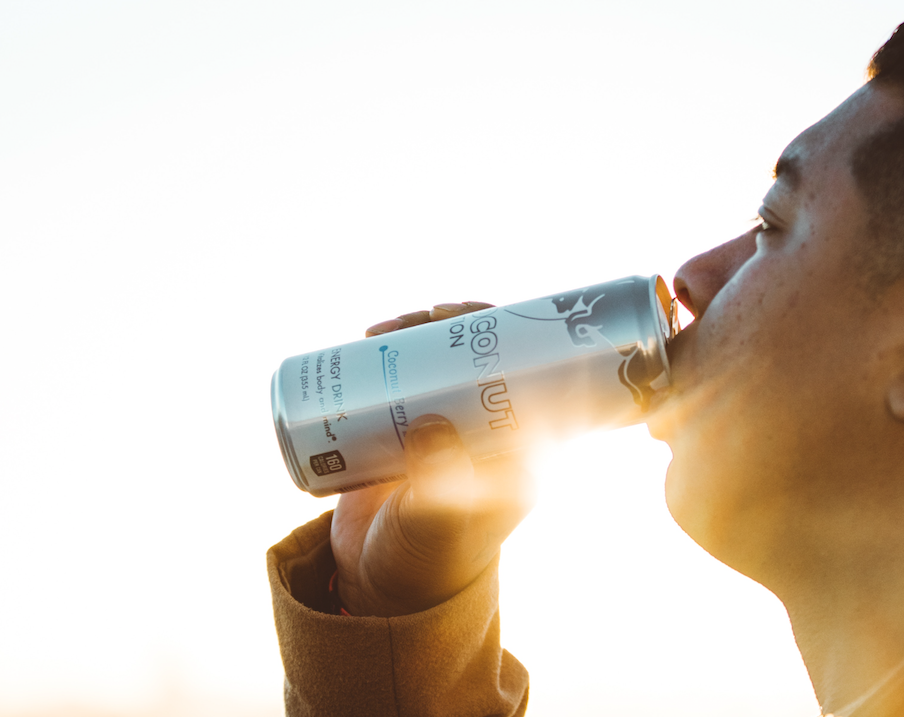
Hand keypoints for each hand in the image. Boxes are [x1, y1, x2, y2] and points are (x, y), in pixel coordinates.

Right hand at [330, 302, 534, 616]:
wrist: (381, 588)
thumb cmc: (425, 560)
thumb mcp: (437, 521)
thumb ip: (440, 482)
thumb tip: (431, 427)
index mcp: (522, 450)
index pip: (533, 375)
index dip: (514, 334)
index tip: (477, 315)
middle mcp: (489, 431)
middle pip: (484, 356)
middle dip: (454, 323)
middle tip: (420, 316)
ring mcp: (448, 427)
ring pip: (442, 361)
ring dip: (418, 331)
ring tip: (382, 329)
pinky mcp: (408, 429)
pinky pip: (405, 378)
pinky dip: (390, 352)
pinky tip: (370, 337)